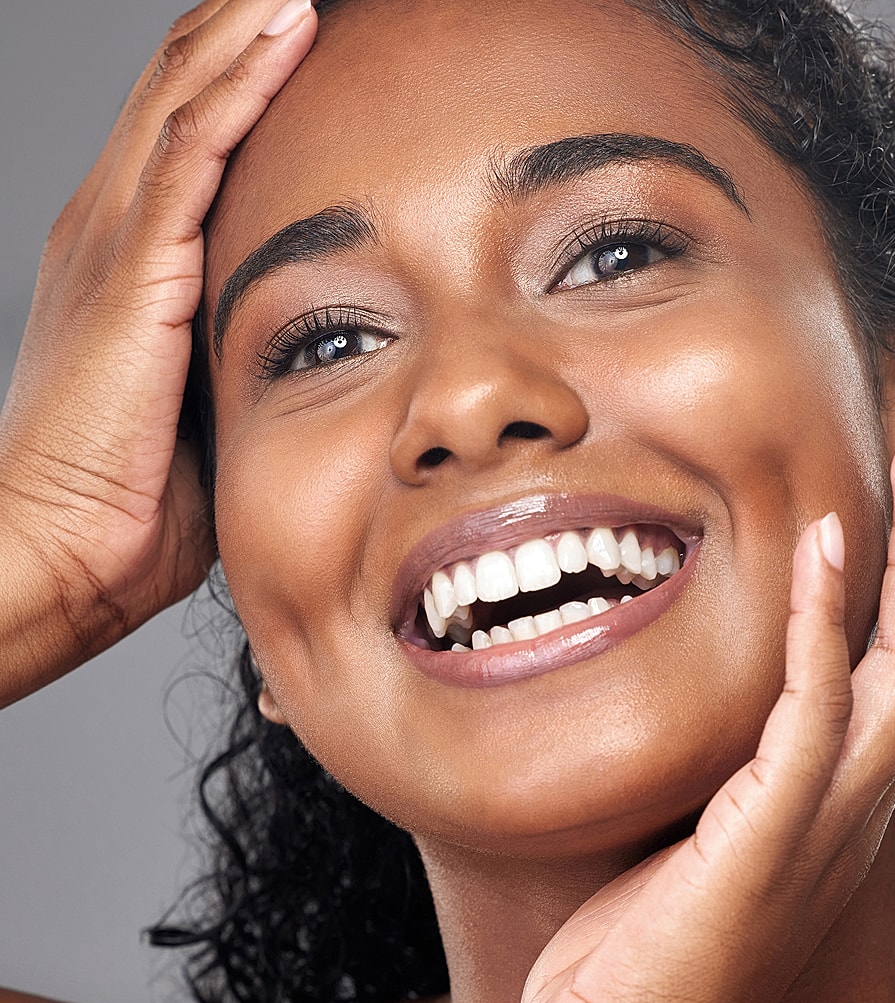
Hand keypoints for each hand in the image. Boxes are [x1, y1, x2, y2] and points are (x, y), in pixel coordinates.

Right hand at [0, 0, 315, 705]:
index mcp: (128, 261)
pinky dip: (239, 82)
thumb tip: (323, 362)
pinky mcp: (132, 269)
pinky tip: (286, 28)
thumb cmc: (131, 506)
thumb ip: (247, 358)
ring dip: (246, 26)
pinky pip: (191, 148)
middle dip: (245, 27)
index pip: (187, 135)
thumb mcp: (205, 410)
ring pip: (186, 93)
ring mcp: (115, 240)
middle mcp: (112, 229)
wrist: (64, 551)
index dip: (242, 75)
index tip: (310, 35)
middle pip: (183, 89)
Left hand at [508, 377, 894, 1002]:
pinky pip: (811, 716)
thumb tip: (680, 704)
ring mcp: (819, 824)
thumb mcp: (681, 848)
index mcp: (828, 802)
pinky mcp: (767, 844)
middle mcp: (848, 805)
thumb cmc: (631, 976)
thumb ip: (707, 773)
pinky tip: (825, 541)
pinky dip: (826, 626)